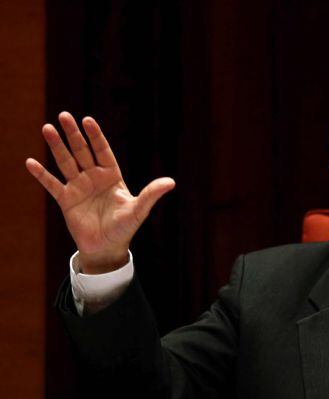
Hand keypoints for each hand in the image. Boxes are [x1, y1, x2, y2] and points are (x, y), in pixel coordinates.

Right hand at [25, 112, 174, 273]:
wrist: (107, 248)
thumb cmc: (125, 228)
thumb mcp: (138, 209)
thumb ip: (151, 194)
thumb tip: (171, 182)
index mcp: (112, 176)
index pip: (102, 151)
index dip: (95, 136)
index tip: (87, 120)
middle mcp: (94, 177)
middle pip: (82, 151)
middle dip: (73, 134)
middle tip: (64, 115)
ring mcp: (79, 187)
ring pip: (66, 162)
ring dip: (57, 146)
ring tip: (47, 128)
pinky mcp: (66, 200)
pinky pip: (52, 184)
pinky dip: (42, 174)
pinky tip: (30, 162)